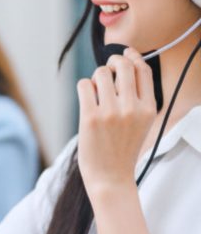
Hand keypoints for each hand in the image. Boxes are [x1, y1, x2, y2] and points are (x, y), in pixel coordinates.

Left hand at [77, 47, 156, 199]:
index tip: (124, 54)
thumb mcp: (141, 125)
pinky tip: (86, 99)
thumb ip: (136, 99)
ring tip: (95, 92)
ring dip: (96, 78)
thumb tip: (121, 67)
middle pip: (123, 66)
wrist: (111, 179)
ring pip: (101, 73)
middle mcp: (132, 108)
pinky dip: (84, 87)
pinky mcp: (91, 118)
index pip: (143, 70)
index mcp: (149, 108)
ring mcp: (111, 113)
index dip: (132, 57)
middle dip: (112, 63)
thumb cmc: (122, 152)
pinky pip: (84, 85)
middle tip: (106, 72)